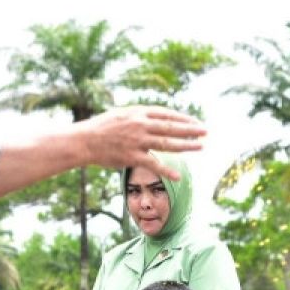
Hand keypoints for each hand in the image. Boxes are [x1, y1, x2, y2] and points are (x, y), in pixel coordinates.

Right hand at [79, 107, 205, 178]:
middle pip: (171, 126)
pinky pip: (153, 164)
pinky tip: (179, 176)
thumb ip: (138, 116)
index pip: (166, 114)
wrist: (84, 140)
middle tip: (205, 131)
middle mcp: (140, 124)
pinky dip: (167, 171)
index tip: (195, 121)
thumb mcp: (121, 114)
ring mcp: (137, 141)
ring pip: (167, 143)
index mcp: (138, 113)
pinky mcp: (132, 156)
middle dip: (190, 129)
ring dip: (186, 145)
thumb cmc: (101, 128)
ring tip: (201, 146)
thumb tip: (153, 118)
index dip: (182, 117)